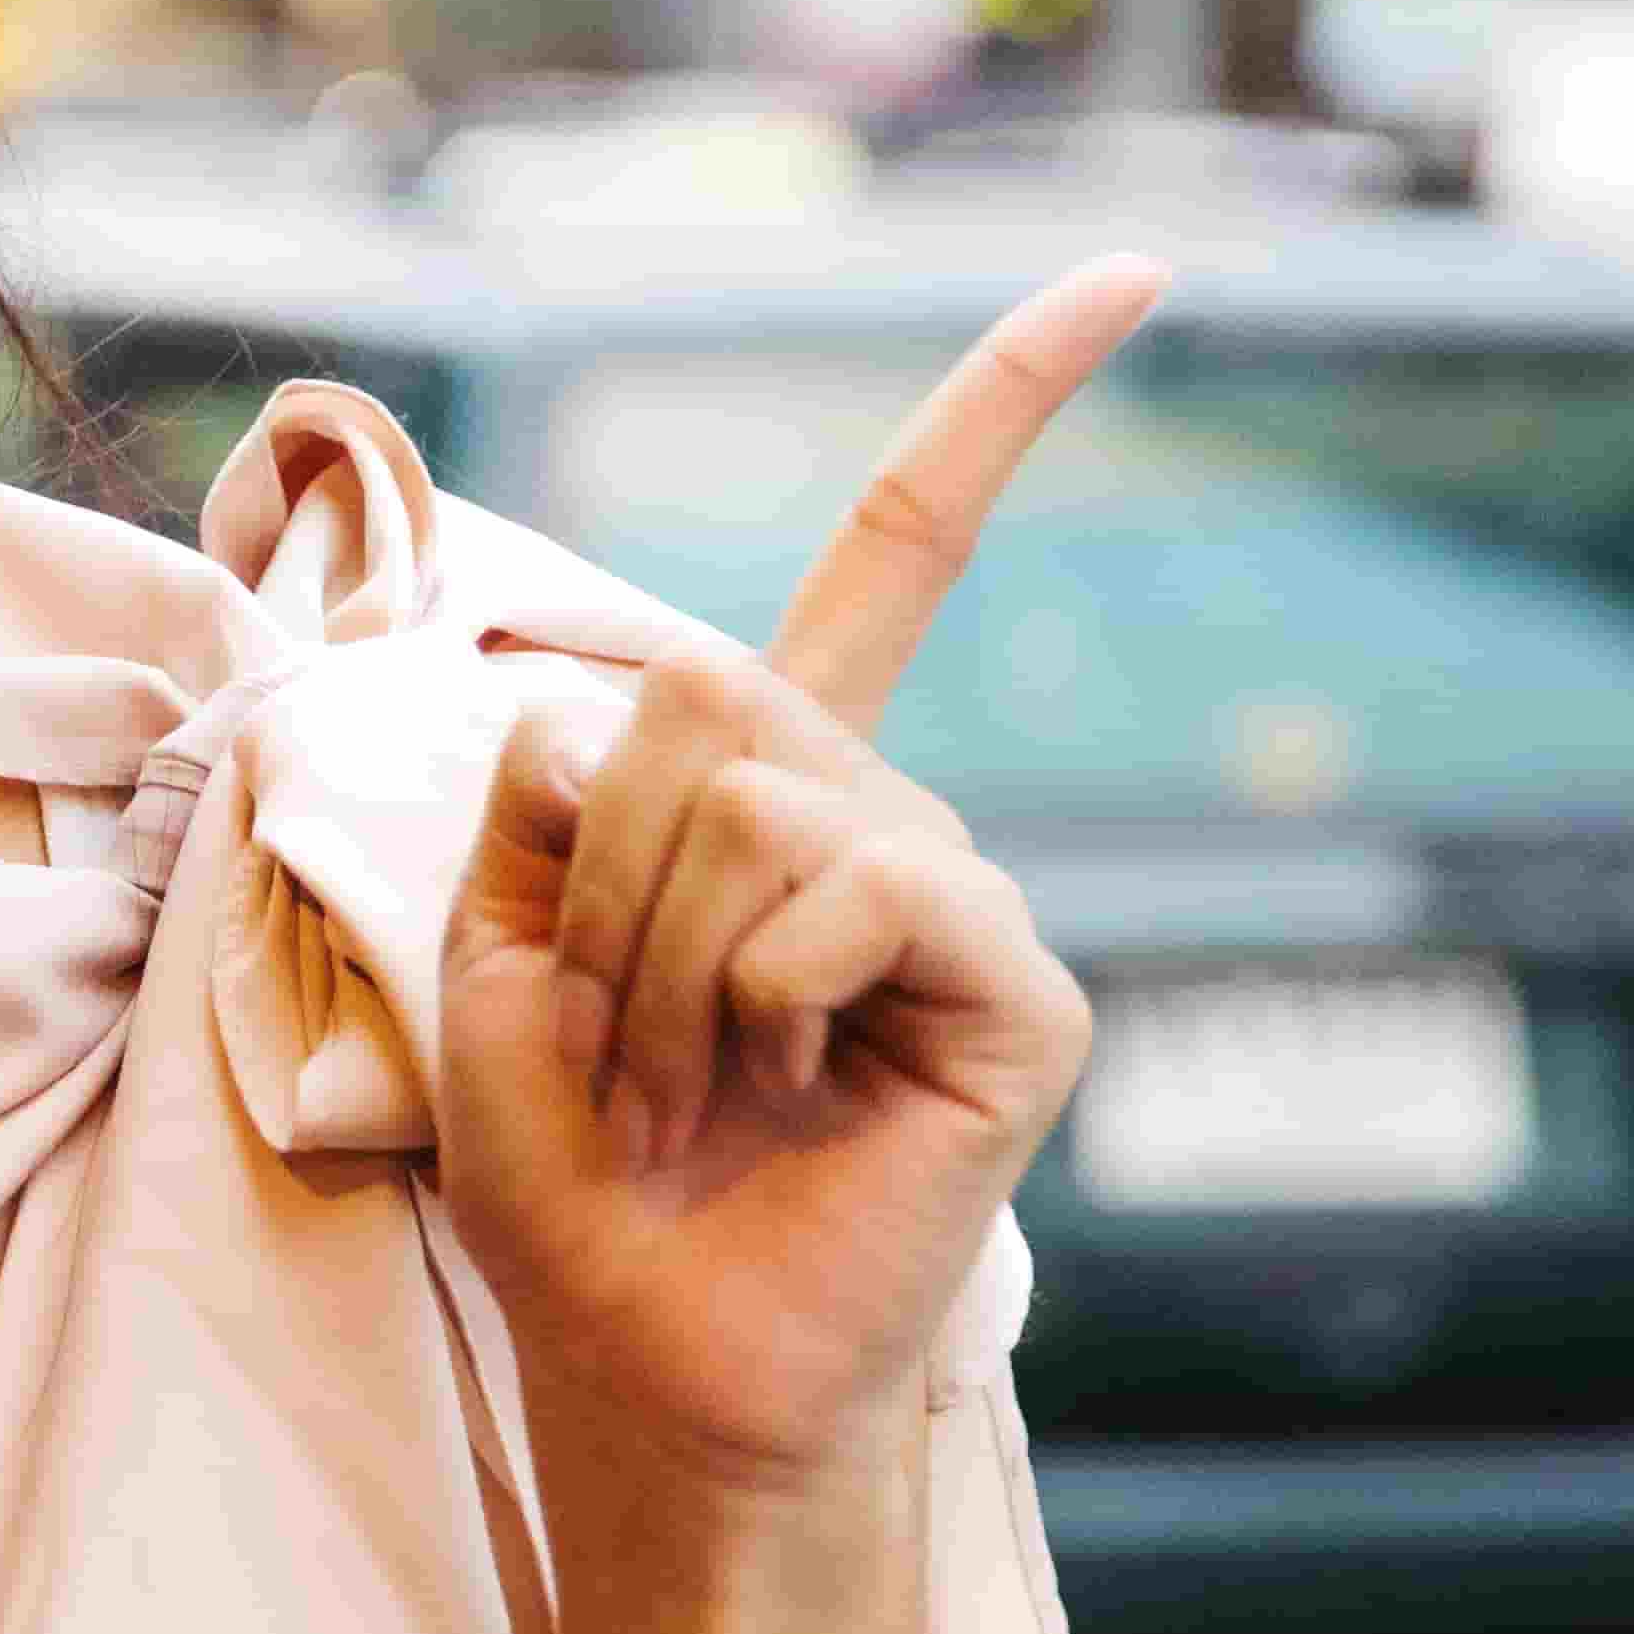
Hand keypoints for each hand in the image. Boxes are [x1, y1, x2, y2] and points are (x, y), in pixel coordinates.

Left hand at [425, 256, 1163, 1511]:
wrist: (644, 1360)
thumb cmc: (569, 1173)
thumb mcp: (502, 937)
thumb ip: (554, 785)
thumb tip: (635, 687)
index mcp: (772, 784)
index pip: (904, 552)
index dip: (1004, 406)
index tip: (1131, 273)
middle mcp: (882, 815)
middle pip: (693, 686)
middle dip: (595, 869)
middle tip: (609, 1036)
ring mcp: (958, 896)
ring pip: (741, 792)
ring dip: (649, 960)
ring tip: (680, 1090)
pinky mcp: (1016, 987)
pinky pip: (852, 889)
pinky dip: (750, 993)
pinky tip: (774, 1089)